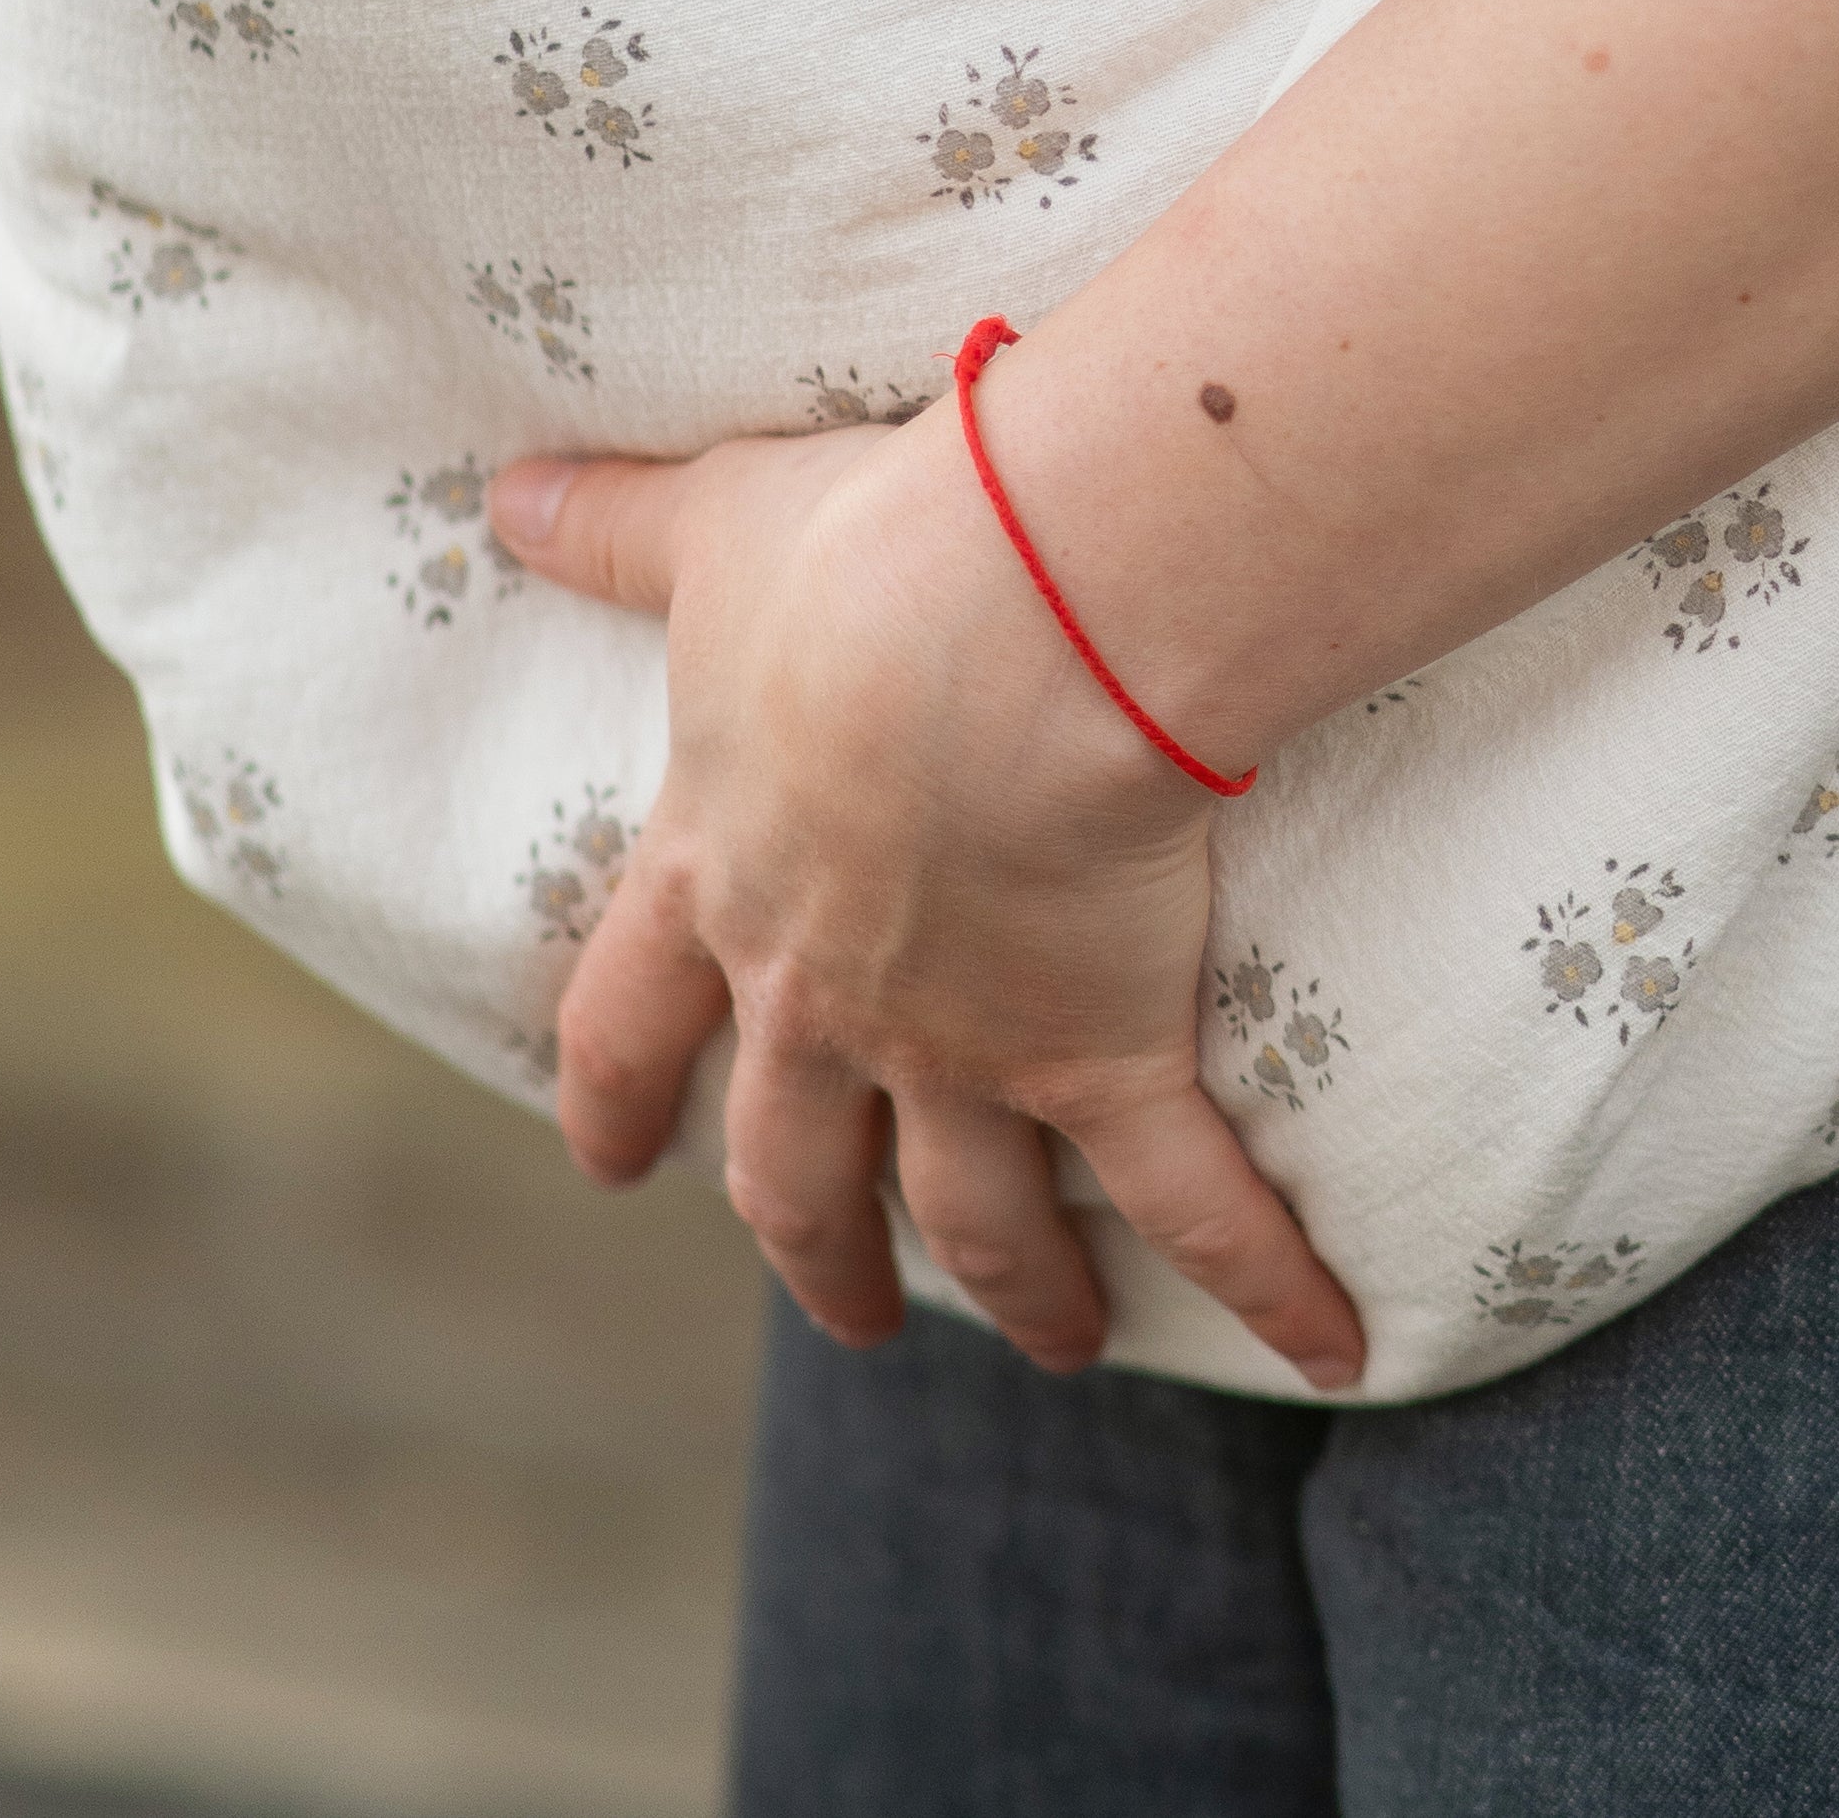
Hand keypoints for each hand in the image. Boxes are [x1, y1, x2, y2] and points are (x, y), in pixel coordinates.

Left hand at [485, 406, 1364, 1392]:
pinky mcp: (1104, 1055)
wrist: (1008, 623)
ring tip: (1060, 1338)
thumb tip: (512, 495)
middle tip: (842, 1306)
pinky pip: (1195, 1197)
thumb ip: (614, 527)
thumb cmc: (861, 561)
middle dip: (816, 1250)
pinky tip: (1327, 1344)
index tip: (605, 1162)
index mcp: (722, 880)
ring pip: (980, 1213)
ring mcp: (966, 1046)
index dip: (614, 1097)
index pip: (627, 1024)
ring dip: (1020, 1286)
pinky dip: (1264, 1278)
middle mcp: (827, 999)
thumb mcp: (714, 531)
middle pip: (795, 1172)